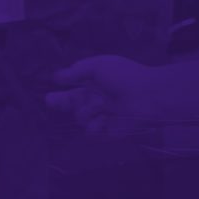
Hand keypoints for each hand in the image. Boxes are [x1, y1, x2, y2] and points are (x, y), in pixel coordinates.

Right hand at [45, 56, 172, 134]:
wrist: (149, 94)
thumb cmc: (126, 76)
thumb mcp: (100, 66)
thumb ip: (78, 70)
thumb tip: (57, 76)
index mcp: (94, 86)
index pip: (71, 92)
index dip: (58, 96)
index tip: (49, 97)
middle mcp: (95, 102)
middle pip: (70, 106)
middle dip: (59, 103)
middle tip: (53, 100)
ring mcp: (102, 117)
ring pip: (80, 118)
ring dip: (87, 111)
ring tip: (102, 104)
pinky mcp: (108, 132)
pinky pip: (91, 132)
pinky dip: (95, 125)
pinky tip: (105, 118)